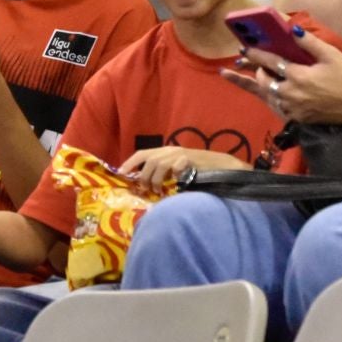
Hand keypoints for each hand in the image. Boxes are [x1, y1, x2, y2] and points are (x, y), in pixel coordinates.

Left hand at [118, 145, 246, 186]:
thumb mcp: (177, 169)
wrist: (220, 166)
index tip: (121, 173)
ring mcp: (180, 154)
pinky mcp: (189, 160)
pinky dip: (172, 177)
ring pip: (159, 164)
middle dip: (144, 176)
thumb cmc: (198, 170)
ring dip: (156, 180)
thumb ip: (162, 174)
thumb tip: (145, 186)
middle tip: (146, 189)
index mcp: (166, 151)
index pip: (143, 153)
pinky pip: (175, 168)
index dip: (130, 163)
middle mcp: (171, 150)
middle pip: (149, 160)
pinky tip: (175, 185)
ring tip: (158, 192)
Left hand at [222, 31, 341, 125]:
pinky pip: (277, 107)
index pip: (270, 62)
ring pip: (268, 95)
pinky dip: (271, 98)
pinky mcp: (297, 118)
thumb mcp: (331, 55)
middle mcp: (291, 93)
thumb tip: (291, 29)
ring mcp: (293, 108)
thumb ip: (309, 43)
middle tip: (251, 62)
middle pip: (264, 81)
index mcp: (298, 76)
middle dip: (257, 70)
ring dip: (258, 85)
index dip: (256, 54)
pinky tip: (268, 93)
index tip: (244, 49)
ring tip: (241, 76)